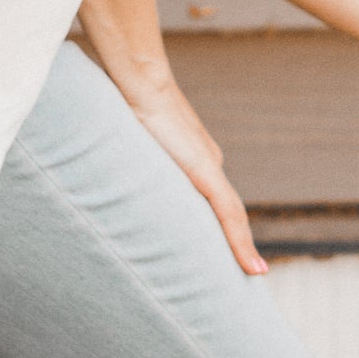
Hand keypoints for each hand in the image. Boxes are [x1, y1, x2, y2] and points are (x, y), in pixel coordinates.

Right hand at [124, 76, 267, 276]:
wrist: (138, 81)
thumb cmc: (126, 105)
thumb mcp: (132, 143)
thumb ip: (136, 161)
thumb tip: (105, 172)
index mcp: (197, 157)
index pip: (213, 200)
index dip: (222, 227)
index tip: (221, 253)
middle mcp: (211, 162)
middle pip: (225, 212)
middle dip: (233, 243)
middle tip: (242, 275)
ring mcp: (210, 167)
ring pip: (232, 217)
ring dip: (240, 249)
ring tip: (252, 275)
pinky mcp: (206, 172)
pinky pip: (229, 214)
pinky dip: (241, 242)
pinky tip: (253, 268)